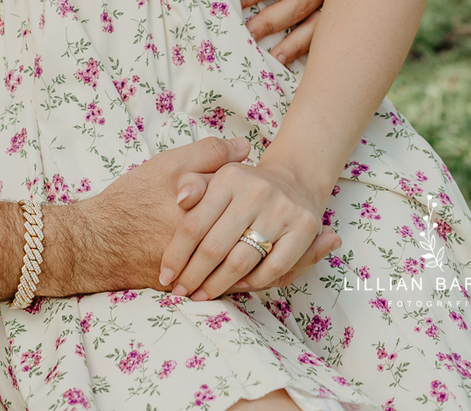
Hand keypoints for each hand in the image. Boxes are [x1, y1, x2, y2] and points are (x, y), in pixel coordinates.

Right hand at [49, 137, 249, 296]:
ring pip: (228, 262)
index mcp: (203, 209)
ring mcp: (192, 269)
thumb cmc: (132, 198)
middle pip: (238, 235)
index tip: (247, 194)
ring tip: (237, 243)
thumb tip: (246, 146)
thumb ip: (208, 153)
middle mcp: (202, 243)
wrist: (95, 241)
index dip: (243, 196)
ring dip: (235, 255)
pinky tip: (218, 263)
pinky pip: (210, 281)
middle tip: (247, 221)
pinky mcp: (182, 288)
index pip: (241, 203)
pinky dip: (216, 273)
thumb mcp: (167, 165)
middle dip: (245, 230)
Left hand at [158, 157, 335, 300]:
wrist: (293, 182)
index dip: (177, 254)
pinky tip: (237, 286)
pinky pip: (274, 268)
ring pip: (241, 261)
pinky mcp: (305, 226)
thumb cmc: (244, 187)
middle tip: (181, 291)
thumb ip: (193, 185)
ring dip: (218, 285)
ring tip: (202, 294)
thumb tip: (181, 199)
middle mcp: (256, 190)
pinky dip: (253, 282)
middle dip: (193, 275)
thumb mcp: (216, 177)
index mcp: (229, 176)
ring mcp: (282, 209)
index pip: (194, 224)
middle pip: (214, 247)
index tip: (166, 275)